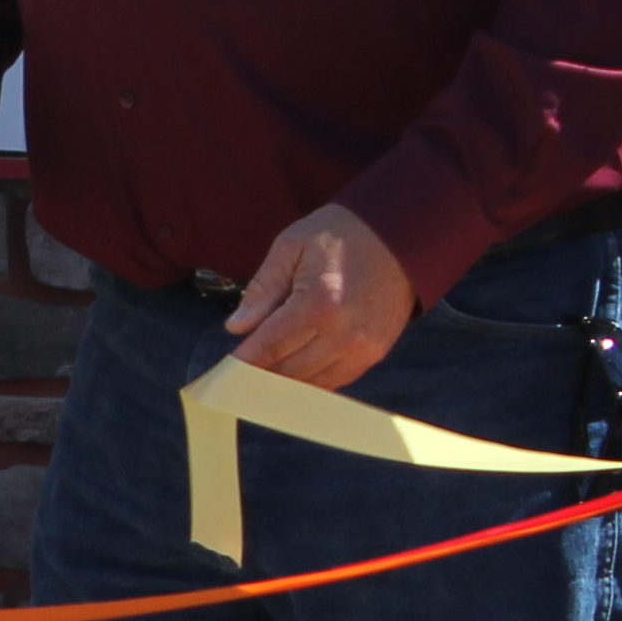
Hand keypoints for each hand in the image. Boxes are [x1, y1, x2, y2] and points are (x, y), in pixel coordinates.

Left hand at [223, 203, 413, 386]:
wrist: (400, 236)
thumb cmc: (340, 236)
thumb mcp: (292, 247)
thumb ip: (262, 289)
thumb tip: (237, 328)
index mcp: (319, 303)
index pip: (268, 347)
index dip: (241, 364)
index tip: (221, 373)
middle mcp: (344, 333)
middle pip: (286, 372)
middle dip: (259, 371)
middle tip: (239, 366)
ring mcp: (363, 348)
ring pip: (308, 384)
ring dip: (284, 378)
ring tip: (267, 362)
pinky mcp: (374, 355)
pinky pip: (332, 382)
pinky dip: (309, 378)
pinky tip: (295, 363)